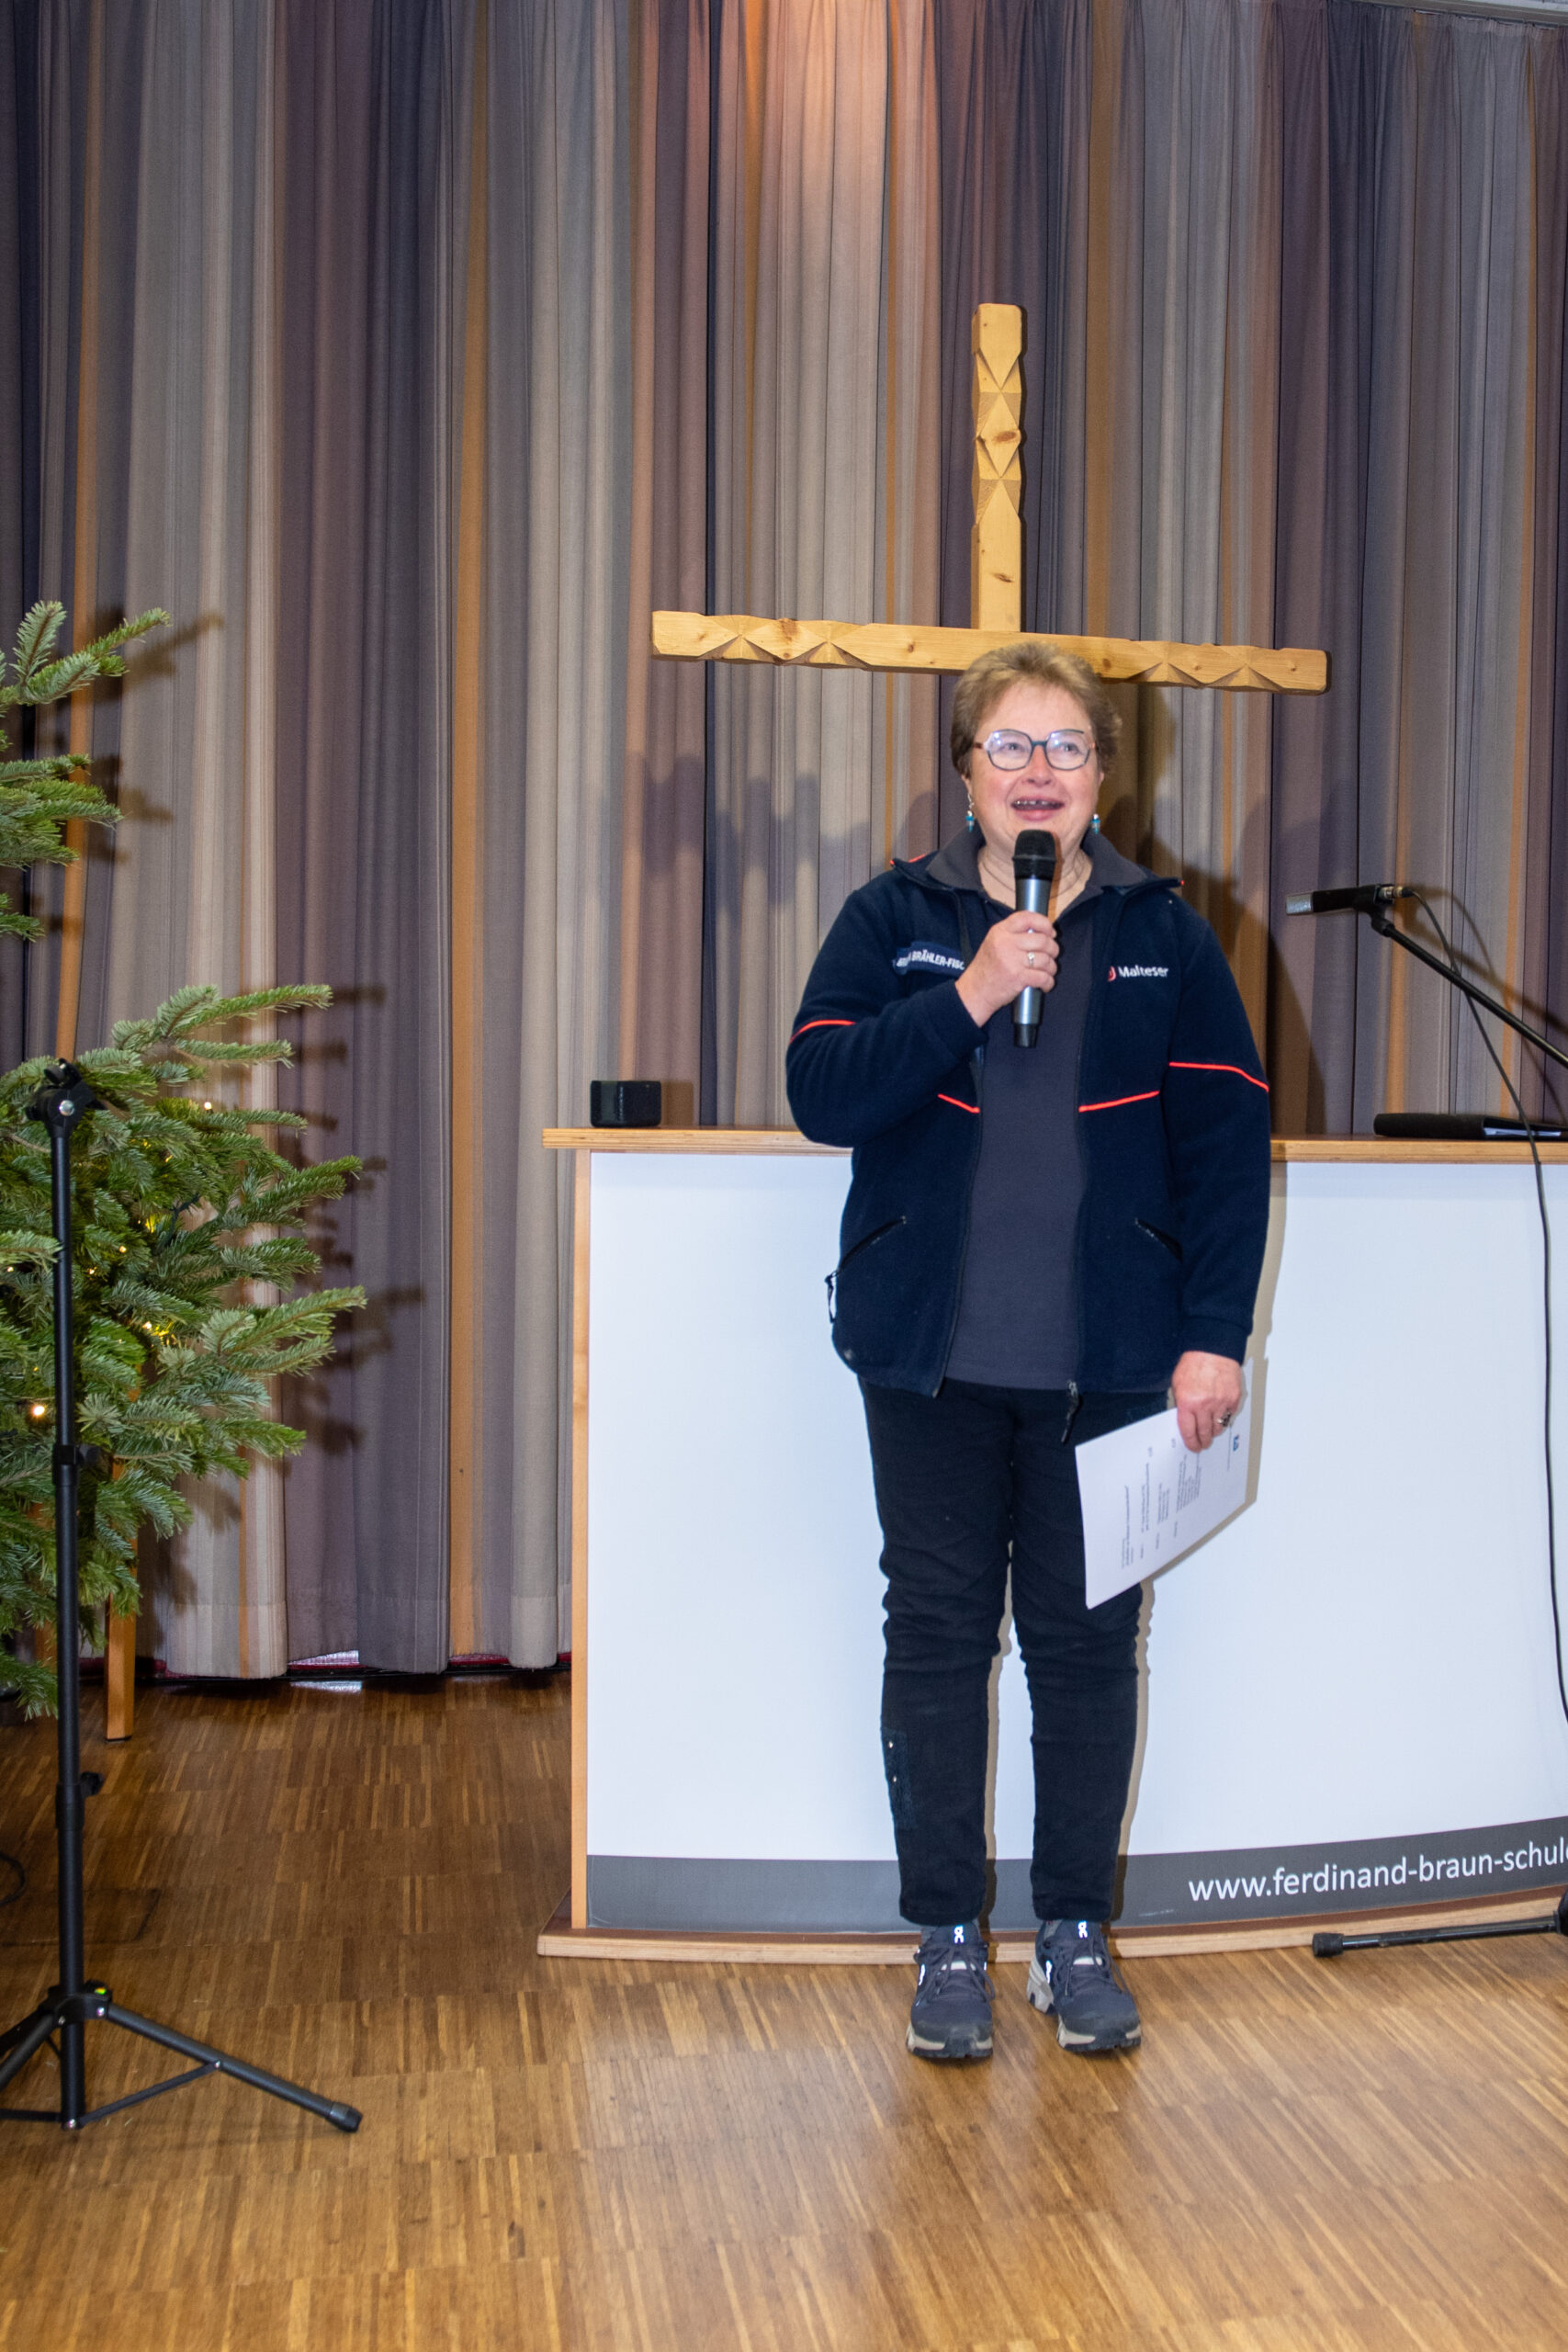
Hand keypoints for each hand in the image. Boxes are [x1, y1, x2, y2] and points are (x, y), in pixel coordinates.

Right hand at [954, 910, 1059, 1026]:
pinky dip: (1048, 982)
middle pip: (1042, 940)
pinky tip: (1045, 984)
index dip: (1044, 923)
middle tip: (1052, 954)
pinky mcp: (1017, 977)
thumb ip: (1013, 934)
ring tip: (1048, 971)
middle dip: (1053, 948)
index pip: (1027, 918)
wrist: (974, 991)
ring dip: (1052, 967)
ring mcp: (1012, 960)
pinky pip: (1043, 977)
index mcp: (1000, 931)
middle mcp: (1005, 943)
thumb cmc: (986, 969)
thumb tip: (1041, 931)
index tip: (1050, 932)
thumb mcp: (993, 943)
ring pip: (1045, 959)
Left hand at [1171, 1351, 1243, 1452]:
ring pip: (1219, 1427)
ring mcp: (1221, 1402)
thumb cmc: (1193, 1362)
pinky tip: (1220, 1417)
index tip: (1193, 1446)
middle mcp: (1205, 1405)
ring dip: (1214, 1431)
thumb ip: (1180, 1403)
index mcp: (1188, 1402)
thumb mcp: (1177, 1383)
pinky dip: (1225, 1418)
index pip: (1188, 1431)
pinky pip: (1230, 1416)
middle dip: (1203, 1441)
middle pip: (1205, 1432)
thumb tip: (1184, 1420)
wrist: (1212, 1348)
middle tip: (1203, 1444)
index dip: (1191, 1442)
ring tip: (1211, 1431)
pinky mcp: (1234, 1398)